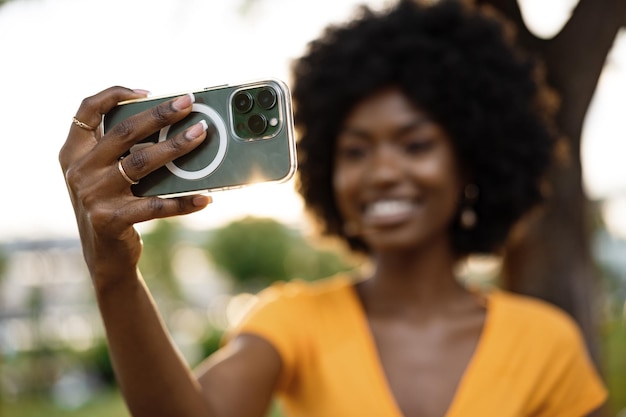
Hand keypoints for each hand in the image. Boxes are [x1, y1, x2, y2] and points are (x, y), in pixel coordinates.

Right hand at [59, 86, 210, 285]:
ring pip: (141, 162)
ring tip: (201, 135)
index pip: (87, 110)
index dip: (115, 94)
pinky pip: (155, 205)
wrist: (104, 256)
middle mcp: (79, 171)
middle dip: (160, 114)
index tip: (147, 91)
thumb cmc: (113, 205)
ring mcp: (92, 195)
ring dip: (176, 146)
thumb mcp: (105, 176)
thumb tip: (172, 127)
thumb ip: (122, 152)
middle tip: (188, 103)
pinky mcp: (110, 220)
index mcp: (74, 153)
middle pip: (123, 132)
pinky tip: (204, 197)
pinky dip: (183, 201)